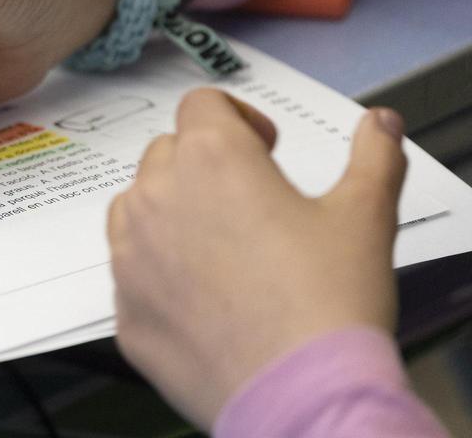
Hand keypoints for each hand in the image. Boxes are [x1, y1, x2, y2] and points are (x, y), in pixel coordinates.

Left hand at [107, 88, 406, 427]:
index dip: (237, 118)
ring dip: (170, 213)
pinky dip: (158, 273)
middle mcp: (156, 195)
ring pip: (136, 208)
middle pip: (166, 153)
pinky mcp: (123, 307)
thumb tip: (376, 124)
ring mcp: (130, 253)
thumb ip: (372, 156)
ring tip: (223, 249)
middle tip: (251, 204)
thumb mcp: (365, 215)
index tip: (264, 149)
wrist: (300, 394)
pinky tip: (205, 299)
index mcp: (210, 158)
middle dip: (204, 165)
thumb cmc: (328, 301)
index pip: (201, 104)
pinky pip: (132, 272)